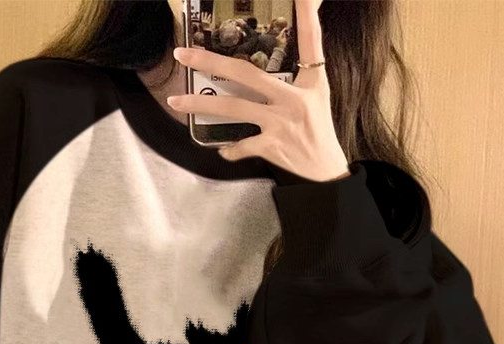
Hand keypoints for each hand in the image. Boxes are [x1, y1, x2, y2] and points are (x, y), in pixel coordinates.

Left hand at [168, 0, 349, 182]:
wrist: (327, 169)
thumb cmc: (319, 127)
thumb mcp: (317, 90)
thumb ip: (306, 61)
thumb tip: (299, 34)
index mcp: (308, 80)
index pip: (309, 38)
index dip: (307, 12)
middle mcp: (292, 99)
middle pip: (246, 73)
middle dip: (211, 62)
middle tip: (183, 54)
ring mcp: (280, 123)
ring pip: (234, 108)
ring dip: (200, 105)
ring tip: (176, 101)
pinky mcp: (272, 147)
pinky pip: (241, 146)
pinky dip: (230, 149)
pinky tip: (222, 149)